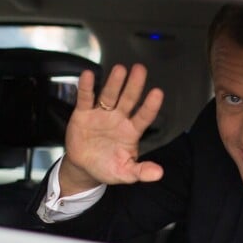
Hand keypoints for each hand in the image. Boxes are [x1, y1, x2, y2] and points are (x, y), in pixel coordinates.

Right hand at [59, 63, 163, 195]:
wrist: (84, 168)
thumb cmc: (108, 167)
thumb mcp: (126, 173)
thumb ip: (141, 172)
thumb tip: (159, 173)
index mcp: (131, 131)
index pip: (144, 116)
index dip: (150, 106)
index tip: (157, 93)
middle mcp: (118, 119)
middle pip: (128, 99)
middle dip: (134, 85)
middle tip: (140, 69)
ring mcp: (101, 114)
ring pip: (109, 95)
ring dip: (114, 83)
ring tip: (120, 69)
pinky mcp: (83, 114)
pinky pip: (85, 99)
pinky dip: (86, 87)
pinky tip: (88, 75)